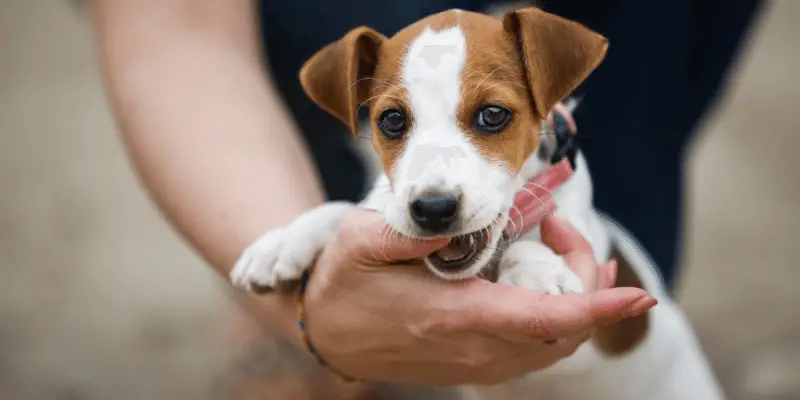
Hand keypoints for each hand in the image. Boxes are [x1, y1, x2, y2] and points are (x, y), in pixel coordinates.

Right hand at [302, 211, 655, 385]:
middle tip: (555, 225)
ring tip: (559, 245)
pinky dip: (561, 316)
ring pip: (557, 342)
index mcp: (453, 316)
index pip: (543, 318)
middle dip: (586, 278)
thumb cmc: (344, 282)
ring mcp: (478, 362)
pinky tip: (551, 281)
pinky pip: (538, 348)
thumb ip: (411, 229)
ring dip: (576, 297)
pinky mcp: (477, 363)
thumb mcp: (363, 241)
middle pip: (564, 329)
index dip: (597, 307)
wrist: (328, 335)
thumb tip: (459, 218)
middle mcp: (475, 348)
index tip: (637, 293)